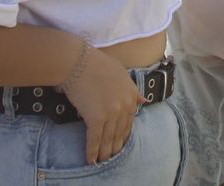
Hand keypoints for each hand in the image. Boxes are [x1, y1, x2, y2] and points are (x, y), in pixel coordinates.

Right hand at [60, 45, 143, 163]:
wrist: (79, 62)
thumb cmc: (96, 63)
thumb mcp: (120, 72)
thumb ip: (132, 89)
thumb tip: (144, 102)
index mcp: (132, 93)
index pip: (130, 119)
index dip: (125, 133)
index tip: (121, 141)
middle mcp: (125, 105)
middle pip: (121, 131)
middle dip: (116, 145)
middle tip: (112, 155)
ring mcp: (112, 113)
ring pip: (109, 138)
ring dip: (105, 152)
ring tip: (103, 161)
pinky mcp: (96, 118)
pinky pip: (95, 140)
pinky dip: (92, 152)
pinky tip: (91, 160)